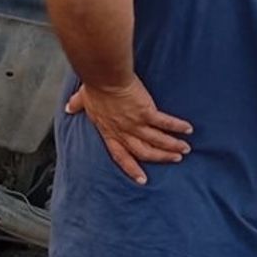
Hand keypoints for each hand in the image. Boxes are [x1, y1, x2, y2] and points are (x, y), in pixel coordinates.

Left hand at [66, 75, 193, 184]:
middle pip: (144, 152)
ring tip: (184, 148)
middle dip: (160, 157)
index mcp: (108, 131)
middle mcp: (123, 131)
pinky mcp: (147, 112)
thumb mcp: (83, 99)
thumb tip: (68, 108)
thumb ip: (77, 105)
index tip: (142, 179)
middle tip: (174, 159)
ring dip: (172, 146)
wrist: (104, 77)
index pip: (120, 155)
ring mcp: (135, 123)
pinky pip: (165, 123)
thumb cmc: (94, 86)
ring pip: (157, 141)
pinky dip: (177, 127)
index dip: (131, 168)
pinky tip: (188, 130)